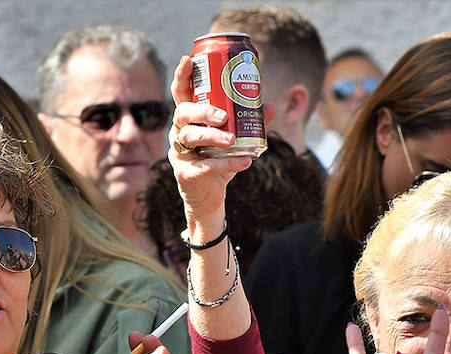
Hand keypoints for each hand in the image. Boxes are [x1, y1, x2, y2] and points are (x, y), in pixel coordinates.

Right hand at [168, 55, 258, 218]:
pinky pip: (205, 166)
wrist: (210, 197)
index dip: (182, 76)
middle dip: (202, 110)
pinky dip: (227, 164)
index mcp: (189, 119)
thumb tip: (271, 105)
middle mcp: (179, 132)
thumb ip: (249, 123)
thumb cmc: (219, 162)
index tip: (188, 60)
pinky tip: (245, 161)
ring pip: (190, 137)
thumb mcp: (234, 140)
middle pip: (183, 113)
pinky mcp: (186, 174)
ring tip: (232, 140)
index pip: (181, 93)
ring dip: (212, 137)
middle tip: (222, 116)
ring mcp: (179, 153)